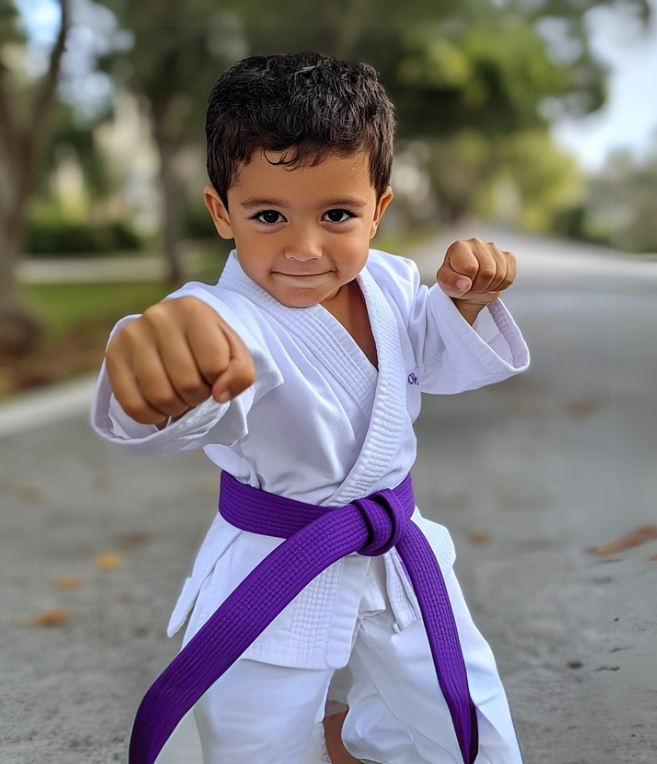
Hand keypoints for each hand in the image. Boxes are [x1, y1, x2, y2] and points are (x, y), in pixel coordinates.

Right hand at [106, 296, 255, 424]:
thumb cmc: (207, 344)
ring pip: (160, 396)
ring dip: (177, 407)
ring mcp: (132, 335)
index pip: (214, 366)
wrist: (175, 330)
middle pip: (187, 384)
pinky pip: (133, 405)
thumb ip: (241, 373)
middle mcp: (158, 317)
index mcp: (192, 310)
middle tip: (197, 388)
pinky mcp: (113, 355)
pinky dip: (152, 416)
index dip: (219, 382)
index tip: (215, 376)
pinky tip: (160, 405)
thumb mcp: (234, 353)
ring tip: (180, 394)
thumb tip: (220, 395)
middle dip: (198, 396)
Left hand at [436, 238, 516, 310]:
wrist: (467, 286)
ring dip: (490, 286)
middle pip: (488, 272)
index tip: (463, 284)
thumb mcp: (445, 283)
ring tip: (480, 285)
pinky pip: (510, 275)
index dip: (468, 282)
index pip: (471, 268)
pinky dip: (502, 284)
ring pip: (501, 274)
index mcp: (459, 246)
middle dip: (480, 286)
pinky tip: (491, 282)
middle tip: (473, 287)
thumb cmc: (454, 282)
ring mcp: (494, 248)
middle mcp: (477, 243)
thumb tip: (465, 284)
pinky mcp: (507, 256)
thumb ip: (451, 282)